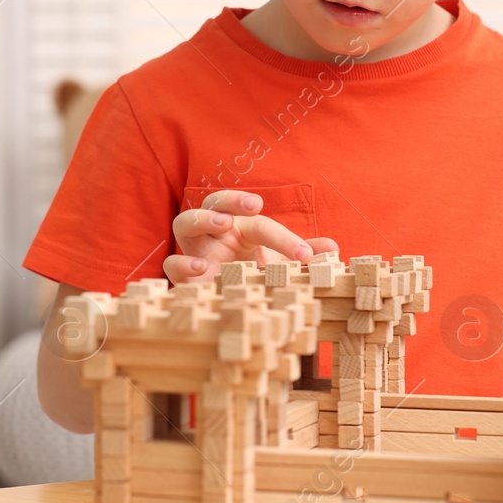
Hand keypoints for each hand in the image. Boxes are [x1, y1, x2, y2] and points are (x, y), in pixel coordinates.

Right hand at [163, 189, 337, 285]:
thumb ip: (304, 256)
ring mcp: (195, 251)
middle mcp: (215, 234)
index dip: (284, 237)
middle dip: (231, 200)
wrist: (229, 302)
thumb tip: (331, 249)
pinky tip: (201, 270)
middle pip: (213, 202)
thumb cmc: (253, 275)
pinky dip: (181, 265)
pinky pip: (170, 265)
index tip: (305, 254)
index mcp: (240, 227)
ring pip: (184, 222)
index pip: (258, 222)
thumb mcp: (281, 267)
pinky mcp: (183, 277)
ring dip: (202, 219)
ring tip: (223, 224)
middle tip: (254, 206)